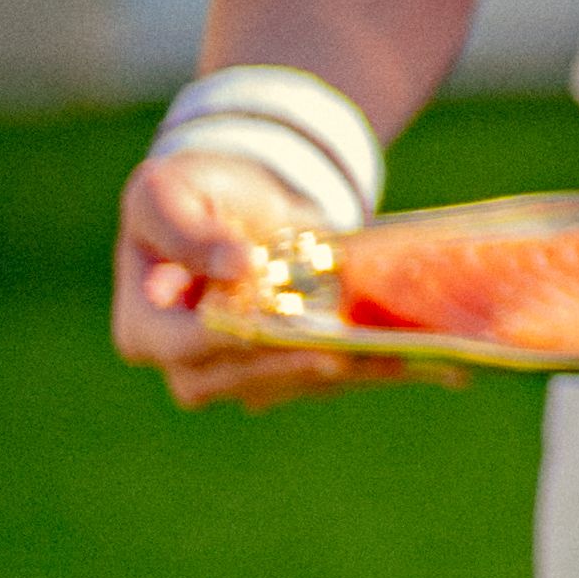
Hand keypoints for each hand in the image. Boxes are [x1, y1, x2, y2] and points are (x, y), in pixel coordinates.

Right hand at [108, 150, 433, 410]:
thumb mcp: (167, 194)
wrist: (239, 199)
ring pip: (293, 384)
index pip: (181, 346)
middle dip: (290, 366)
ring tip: (394, 355)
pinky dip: (378, 366)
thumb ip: (189, 231)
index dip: (221, 338)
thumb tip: (236, 265)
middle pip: (237, 379)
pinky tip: (432, 364)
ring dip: (347, 371)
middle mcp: (191, 363)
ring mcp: (244, 370)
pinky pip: (335, 375)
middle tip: (337, 354)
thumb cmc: (189, 193)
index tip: (262, 324)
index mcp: (146, 326)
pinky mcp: (294, 365)